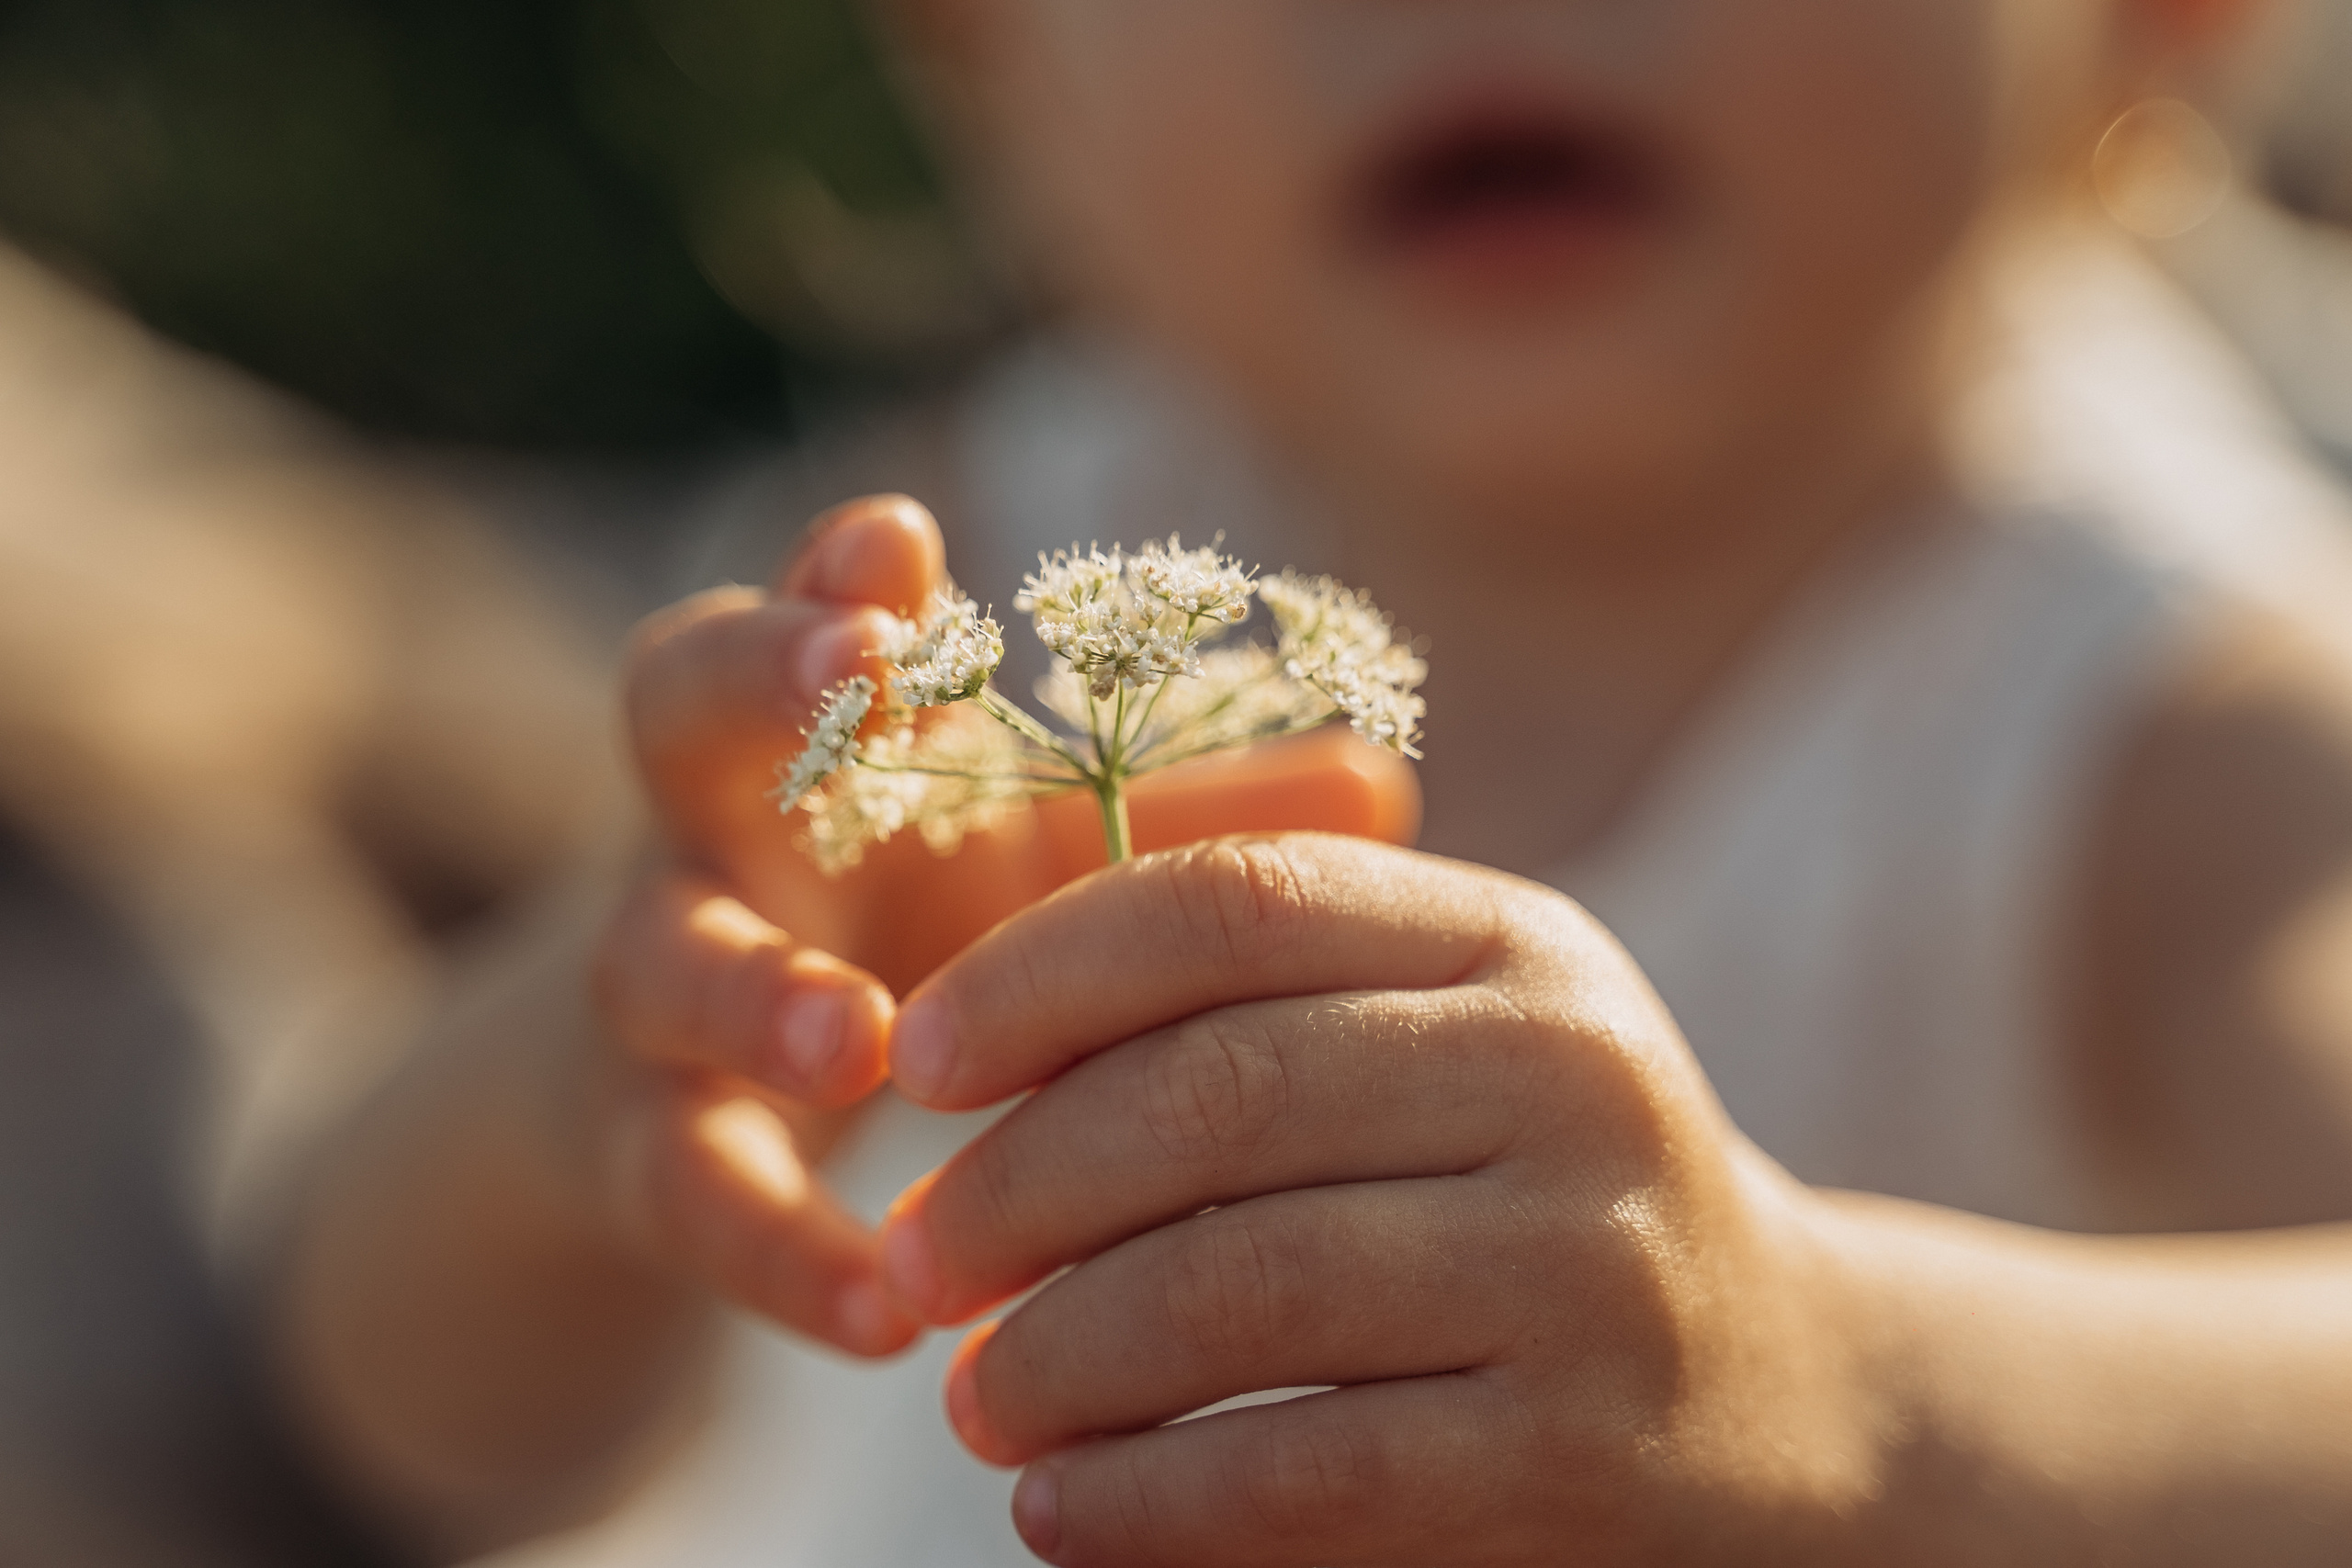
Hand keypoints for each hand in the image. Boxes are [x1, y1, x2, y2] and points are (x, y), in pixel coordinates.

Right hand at [592, 499, 1420, 1359]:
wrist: (719, 1101)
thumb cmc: (921, 926)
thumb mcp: (1047, 872)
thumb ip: (1186, 830)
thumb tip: (1382, 789)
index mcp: (838, 740)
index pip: (823, 616)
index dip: (848, 573)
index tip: (908, 540)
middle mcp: (728, 825)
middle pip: (680, 706)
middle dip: (758, 676)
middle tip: (857, 670)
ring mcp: (661, 981)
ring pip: (658, 959)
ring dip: (752, 990)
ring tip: (849, 1040)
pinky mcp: (642, 1145)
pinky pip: (687, 1188)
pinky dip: (781, 1251)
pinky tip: (880, 1313)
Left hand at [875, 834, 1880, 1565]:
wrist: (1793, 1387)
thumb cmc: (1539, 1189)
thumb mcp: (1450, 1037)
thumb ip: (1264, 998)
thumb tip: (968, 1034)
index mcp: (1513, 939)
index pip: (1236, 904)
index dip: (1041, 970)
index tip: (916, 1060)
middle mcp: (1567, 1075)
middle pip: (1220, 1096)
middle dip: (1018, 1186)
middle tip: (910, 1261)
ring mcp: (1587, 1265)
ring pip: (1246, 1285)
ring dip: (1060, 1351)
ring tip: (973, 1399)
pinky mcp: (1578, 1452)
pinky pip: (1308, 1471)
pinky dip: (1148, 1498)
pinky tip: (1059, 1511)